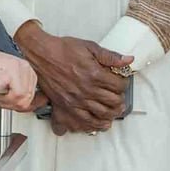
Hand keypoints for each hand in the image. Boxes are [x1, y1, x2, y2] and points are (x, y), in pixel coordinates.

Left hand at [0, 50, 37, 110]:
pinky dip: (19, 101)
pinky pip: (30, 98)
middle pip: (24, 99)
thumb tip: (3, 82)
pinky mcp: (31, 79)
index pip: (19, 95)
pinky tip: (9, 95)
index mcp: (14, 66)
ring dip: (13, 102)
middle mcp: (24, 68)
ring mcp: (29, 73)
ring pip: (28, 101)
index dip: (5, 100)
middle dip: (9, 103)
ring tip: (2, 94)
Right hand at [14, 22, 130, 131]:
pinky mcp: (67, 106)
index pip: (119, 86)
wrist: (41, 55)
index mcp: (95, 74)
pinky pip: (84, 121)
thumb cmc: (63, 49)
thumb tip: (128, 60)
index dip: (123, 84)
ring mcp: (77, 100)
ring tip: (113, 110)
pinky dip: (95, 124)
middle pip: (113, 102)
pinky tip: (100, 122)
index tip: (121, 82)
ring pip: (102, 114)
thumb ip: (109, 56)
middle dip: (120, 100)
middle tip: (119, 97)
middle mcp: (87, 89)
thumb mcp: (89, 47)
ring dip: (111, 113)